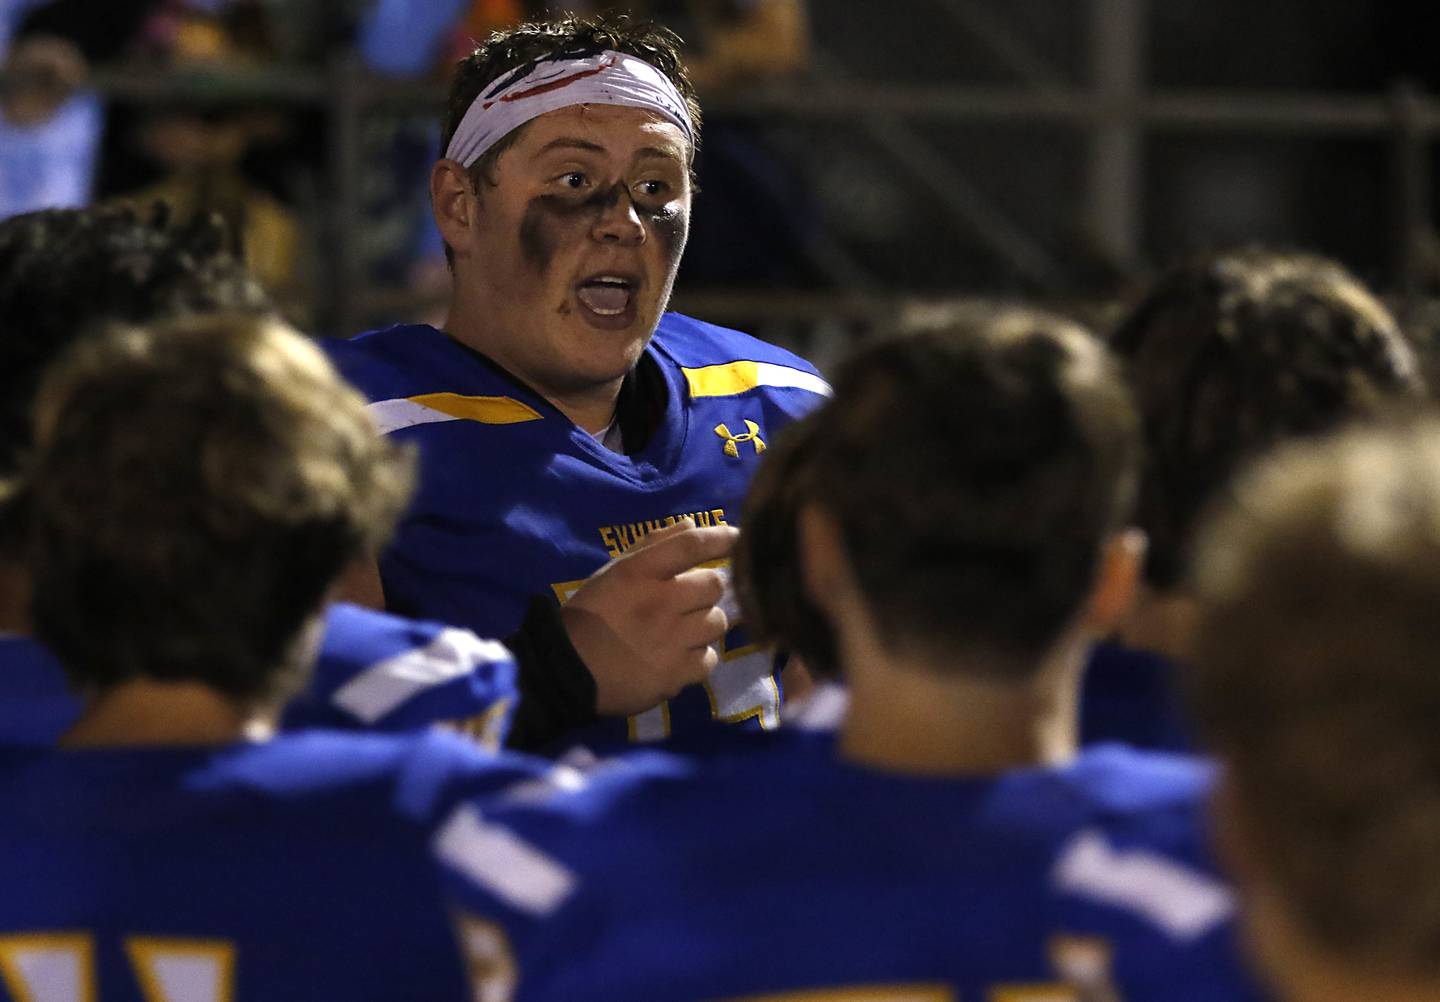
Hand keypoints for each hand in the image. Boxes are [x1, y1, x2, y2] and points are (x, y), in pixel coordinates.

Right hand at [561, 519, 737, 716]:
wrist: (567, 670)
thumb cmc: (591, 615)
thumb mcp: (614, 572)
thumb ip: (653, 546)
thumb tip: (692, 524)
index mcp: (638, 573)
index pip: (691, 545)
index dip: (720, 538)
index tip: (737, 537)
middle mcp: (659, 602)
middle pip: (714, 584)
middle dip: (707, 589)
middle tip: (690, 600)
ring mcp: (670, 640)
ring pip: (717, 622)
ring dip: (705, 623)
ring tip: (683, 630)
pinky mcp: (676, 674)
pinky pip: (709, 658)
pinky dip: (699, 657)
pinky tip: (679, 656)